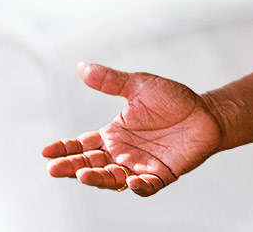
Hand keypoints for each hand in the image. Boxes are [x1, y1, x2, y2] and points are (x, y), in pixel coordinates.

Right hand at [42, 62, 223, 196]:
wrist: (206, 112)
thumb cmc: (173, 100)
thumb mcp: (139, 86)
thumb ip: (110, 81)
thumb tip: (81, 67)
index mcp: (113, 134)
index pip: (82, 145)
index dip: (65, 149)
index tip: (46, 152)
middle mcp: (122, 153)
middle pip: (91, 164)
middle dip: (72, 167)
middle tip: (55, 168)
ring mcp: (140, 166)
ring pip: (112, 178)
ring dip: (98, 178)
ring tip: (84, 174)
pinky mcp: (161, 174)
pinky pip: (146, 185)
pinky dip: (137, 186)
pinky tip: (130, 180)